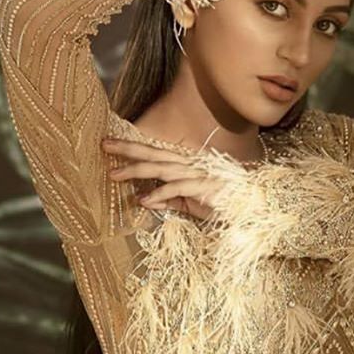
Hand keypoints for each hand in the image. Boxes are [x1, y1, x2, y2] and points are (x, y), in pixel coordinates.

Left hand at [102, 137, 228, 219]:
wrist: (249, 208)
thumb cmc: (222, 204)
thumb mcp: (191, 204)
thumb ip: (170, 201)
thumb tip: (147, 200)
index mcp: (185, 166)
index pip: (155, 155)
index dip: (133, 149)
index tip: (111, 145)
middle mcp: (188, 166)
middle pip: (153, 155)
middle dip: (128, 149)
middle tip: (104, 145)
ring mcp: (195, 175)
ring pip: (160, 169)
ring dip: (136, 170)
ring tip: (114, 174)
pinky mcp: (201, 189)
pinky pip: (176, 190)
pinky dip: (159, 194)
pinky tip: (143, 200)